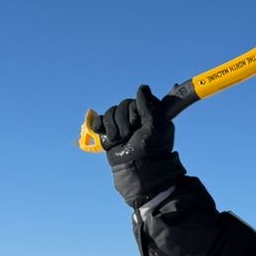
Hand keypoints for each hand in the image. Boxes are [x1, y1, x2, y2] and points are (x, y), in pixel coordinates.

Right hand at [96, 84, 183, 206]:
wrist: (136, 168)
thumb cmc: (151, 149)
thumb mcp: (155, 125)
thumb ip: (148, 105)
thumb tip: (142, 87)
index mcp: (150, 114)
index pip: (139, 98)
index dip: (138, 109)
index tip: (140, 121)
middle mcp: (136, 118)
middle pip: (123, 104)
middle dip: (125, 120)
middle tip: (131, 134)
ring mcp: (122, 125)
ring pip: (111, 112)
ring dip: (115, 127)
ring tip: (121, 140)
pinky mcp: (110, 132)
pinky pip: (100, 120)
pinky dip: (101, 126)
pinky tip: (108, 136)